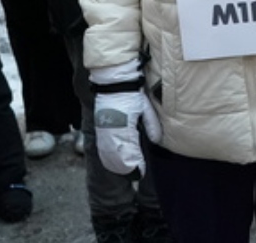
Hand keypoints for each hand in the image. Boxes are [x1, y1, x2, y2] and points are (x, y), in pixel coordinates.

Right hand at [90, 59, 161, 176]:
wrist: (113, 80)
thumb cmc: (131, 93)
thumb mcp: (145, 107)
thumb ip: (151, 124)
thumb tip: (156, 141)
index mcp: (124, 125)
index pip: (129, 152)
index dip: (135, 165)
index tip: (141, 171)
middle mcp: (111, 130)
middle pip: (117, 157)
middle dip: (126, 169)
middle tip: (135, 175)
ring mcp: (103, 129)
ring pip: (107, 154)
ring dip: (116, 166)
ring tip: (126, 172)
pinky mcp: (99, 127)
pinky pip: (102, 147)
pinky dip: (108, 158)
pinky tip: (113, 164)